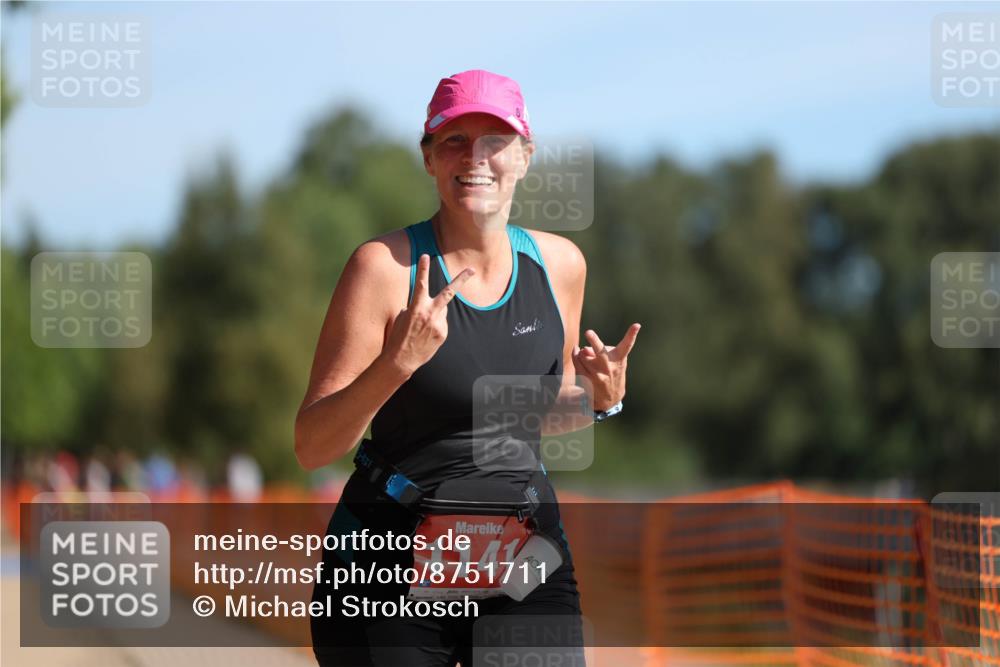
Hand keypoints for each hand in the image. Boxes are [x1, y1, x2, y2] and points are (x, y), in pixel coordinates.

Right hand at [383, 254, 474, 376]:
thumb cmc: (399, 336)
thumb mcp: (403, 317)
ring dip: (435, 313)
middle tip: (472, 269)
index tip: (424, 256)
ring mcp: (439, 324)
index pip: (421, 284)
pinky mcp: (443, 333)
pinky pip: (442, 323)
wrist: (401, 359)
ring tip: (422, 327)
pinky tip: (426, 335)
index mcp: (416, 307)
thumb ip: (418, 307)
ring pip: (442, 310)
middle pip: (449, 292)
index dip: (423, 269)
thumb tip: (431, 305)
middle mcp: (430, 314)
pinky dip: (436, 326)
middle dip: (461, 279)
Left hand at [572, 324, 640, 411]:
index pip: (626, 345)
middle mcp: (609, 367)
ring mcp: (598, 375)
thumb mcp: (614, 360)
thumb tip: (584, 350)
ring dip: (582, 352)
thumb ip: (601, 350)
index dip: (631, 335)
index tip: (636, 325)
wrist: (610, 397)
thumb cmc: (612, 370)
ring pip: (584, 355)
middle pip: (600, 352)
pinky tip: (577, 354)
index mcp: (619, 359)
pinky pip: (577, 363)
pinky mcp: (588, 380)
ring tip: (587, 355)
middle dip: (594, 341)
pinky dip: (575, 356)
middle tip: (588, 332)